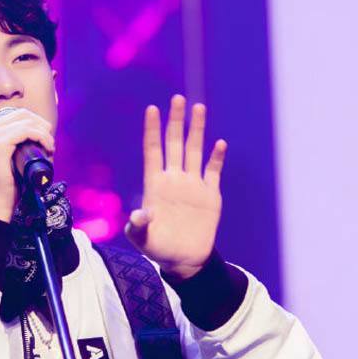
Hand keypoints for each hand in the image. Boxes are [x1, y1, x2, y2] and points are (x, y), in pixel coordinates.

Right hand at [0, 108, 54, 221]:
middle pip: (20, 114)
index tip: (46, 139)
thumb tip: (40, 128)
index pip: (14, 115)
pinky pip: (25, 131)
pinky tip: (47, 147)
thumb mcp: (9, 156)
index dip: (35, 123)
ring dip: (43, 133)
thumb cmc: (6, 183)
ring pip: (25, 122)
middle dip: (41, 125)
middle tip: (50, 143)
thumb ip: (15, 142)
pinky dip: (40, 136)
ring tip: (50, 148)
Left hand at [124, 94, 226, 280]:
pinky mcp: (210, 195)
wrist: (184, 259)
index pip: (153, 151)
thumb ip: (138, 227)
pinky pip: (213, 172)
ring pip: (194, 151)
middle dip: (176, 121)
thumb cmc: (157, 248)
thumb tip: (138, 215)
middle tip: (178, 98)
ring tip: (198, 108)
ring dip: (196, 131)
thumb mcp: (142, 239)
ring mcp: (192, 185)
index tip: (152, 109)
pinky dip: (216, 158)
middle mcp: (174, 179)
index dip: (153, 130)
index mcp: (155, 184)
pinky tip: (219, 143)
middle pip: (174, 143)